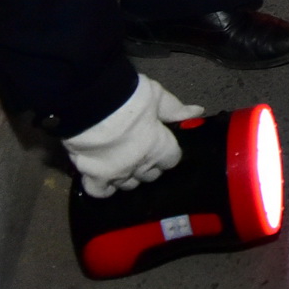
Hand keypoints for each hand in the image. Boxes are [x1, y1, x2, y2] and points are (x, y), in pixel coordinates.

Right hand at [62, 75, 204, 198]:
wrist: (90, 100)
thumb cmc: (128, 96)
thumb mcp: (156, 96)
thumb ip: (175, 108)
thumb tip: (198, 112)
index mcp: (160, 147)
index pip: (172, 160)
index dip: (167, 152)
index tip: (162, 144)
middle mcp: (141, 165)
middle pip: (151, 175)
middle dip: (150, 165)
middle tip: (142, 150)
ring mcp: (117, 172)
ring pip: (128, 184)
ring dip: (129, 175)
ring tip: (124, 162)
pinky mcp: (94, 175)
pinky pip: (101, 192)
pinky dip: (104, 188)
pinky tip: (105, 179)